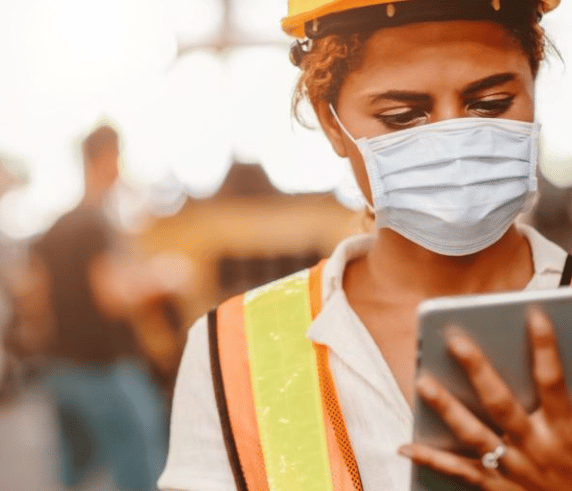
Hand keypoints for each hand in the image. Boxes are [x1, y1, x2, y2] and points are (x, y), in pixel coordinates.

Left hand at [399, 308, 571, 490]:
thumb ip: (566, 399)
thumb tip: (555, 369)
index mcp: (564, 430)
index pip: (553, 382)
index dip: (545, 348)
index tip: (534, 315)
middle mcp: (536, 448)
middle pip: (502, 403)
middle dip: (479, 371)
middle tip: (456, 342)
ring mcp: (513, 468)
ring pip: (474, 434)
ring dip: (447, 408)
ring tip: (423, 383)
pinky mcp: (496, 487)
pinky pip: (459, 471)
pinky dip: (430, 459)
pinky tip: (405, 446)